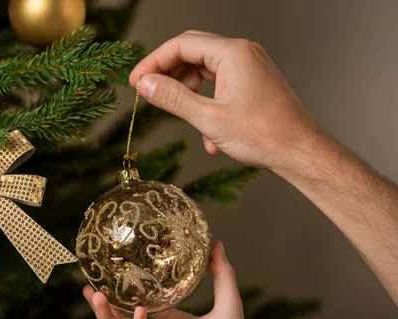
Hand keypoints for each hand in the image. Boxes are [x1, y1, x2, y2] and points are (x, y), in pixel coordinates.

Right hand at [83, 242, 275, 318]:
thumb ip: (223, 274)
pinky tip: (139, 313)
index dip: (124, 292)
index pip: (140, 305)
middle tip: (88, 287)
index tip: (111, 276)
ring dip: (105, 317)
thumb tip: (218, 243)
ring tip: (95, 296)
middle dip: (103, 306)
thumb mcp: (227, 302)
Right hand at [130, 31, 321, 170]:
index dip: (153, 63)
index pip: (181, 46)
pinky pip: (220, 85)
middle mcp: (243, 53)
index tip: (136, 82)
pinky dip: (206, 103)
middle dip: (168, 74)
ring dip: (188, 93)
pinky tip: (208, 135)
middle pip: (192, 53)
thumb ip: (173, 98)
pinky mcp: (253, 82)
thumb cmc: (263, 135)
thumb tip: (146, 85)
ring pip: (205, 71)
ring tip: (181, 119)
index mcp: (233, 54)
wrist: (301, 152)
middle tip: (148, 92)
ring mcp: (250, 67)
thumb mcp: (209, 119)